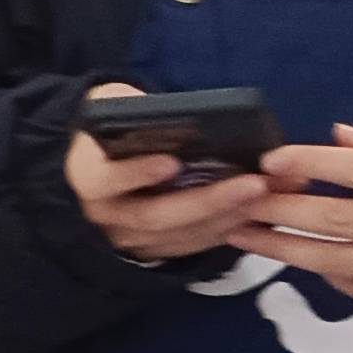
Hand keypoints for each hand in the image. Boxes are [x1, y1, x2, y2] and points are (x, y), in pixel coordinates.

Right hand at [67, 83, 269, 266]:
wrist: (98, 156)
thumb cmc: (112, 124)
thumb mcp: (116, 103)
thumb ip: (139, 108)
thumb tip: (185, 114)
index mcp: (86, 175)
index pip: (105, 180)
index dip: (137, 173)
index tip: (173, 162)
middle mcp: (103, 214)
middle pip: (154, 216)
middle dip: (207, 201)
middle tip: (253, 184)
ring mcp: (126, 238)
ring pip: (177, 236)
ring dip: (225, 217)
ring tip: (265, 195)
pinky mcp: (151, 249)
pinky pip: (189, 245)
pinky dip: (223, 229)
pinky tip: (254, 212)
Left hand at [235, 123, 352, 313]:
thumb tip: (337, 133)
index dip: (311, 163)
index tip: (270, 160)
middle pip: (339, 218)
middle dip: (284, 210)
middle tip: (244, 201)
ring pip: (338, 261)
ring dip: (286, 248)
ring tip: (244, 235)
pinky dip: (326, 274)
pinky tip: (297, 258)